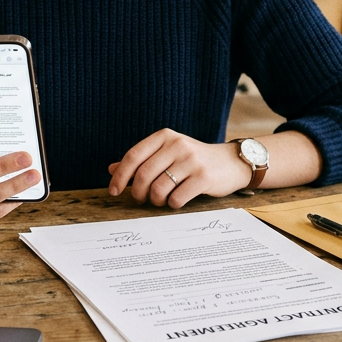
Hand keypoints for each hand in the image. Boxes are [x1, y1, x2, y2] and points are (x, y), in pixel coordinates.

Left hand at [107, 130, 249, 207]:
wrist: (230, 163)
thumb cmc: (193, 160)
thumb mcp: (167, 154)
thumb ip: (141, 160)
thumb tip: (112, 169)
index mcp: (164, 137)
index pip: (133, 156)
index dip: (120, 176)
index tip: (114, 191)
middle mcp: (177, 145)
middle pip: (143, 175)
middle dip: (138, 193)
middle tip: (141, 199)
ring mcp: (191, 160)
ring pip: (158, 188)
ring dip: (155, 200)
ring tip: (160, 200)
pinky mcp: (203, 177)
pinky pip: (176, 198)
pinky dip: (172, 204)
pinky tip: (177, 200)